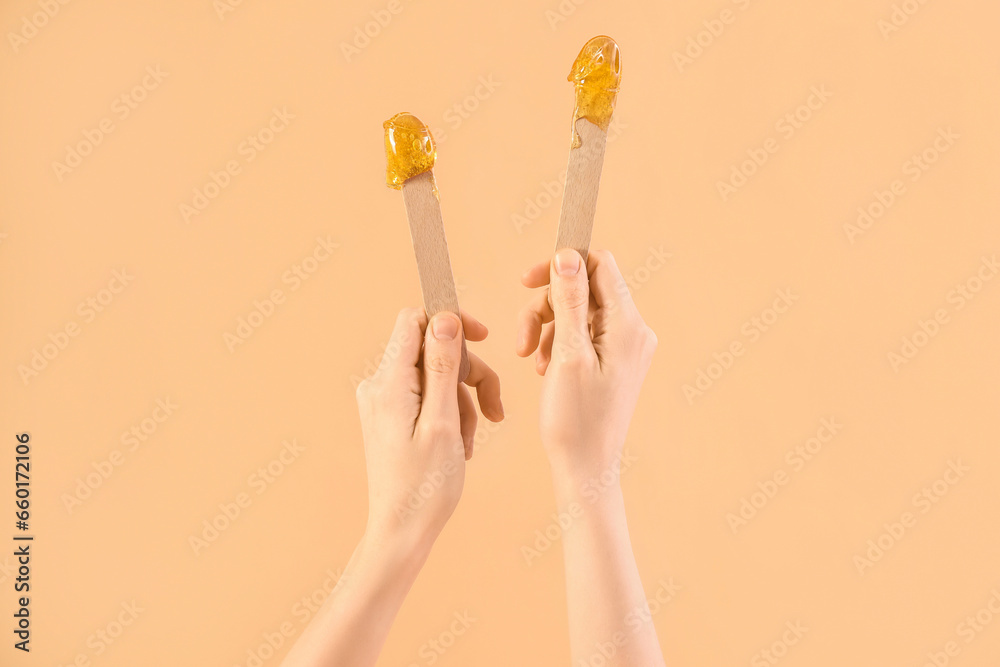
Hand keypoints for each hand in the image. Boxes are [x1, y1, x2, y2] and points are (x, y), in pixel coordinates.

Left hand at [356, 308, 501, 553]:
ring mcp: (384, 401)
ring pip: (436, 374)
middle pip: (433, 349)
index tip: (483, 338)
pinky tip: (460, 442)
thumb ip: (443, 367)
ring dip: (463, 398)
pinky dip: (451, 412)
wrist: (401, 532)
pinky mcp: (391, 416)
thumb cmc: (424, 486)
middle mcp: (379, 385)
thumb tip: (444, 318)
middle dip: (468, 372)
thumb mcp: (443, 422)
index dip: (451, 322)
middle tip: (493, 407)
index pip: (415, 320)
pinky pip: (428, 396)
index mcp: (389, 383)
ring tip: (472, 437)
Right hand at [516, 249, 655, 483]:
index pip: (600, 266)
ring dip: (547, 326)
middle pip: (584, 289)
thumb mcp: (567, 354)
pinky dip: (557, 342)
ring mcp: (625, 347)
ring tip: (530, 357)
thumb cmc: (576, 420)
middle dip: (547, 306)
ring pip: (578, 311)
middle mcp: (634, 331)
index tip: (527, 281)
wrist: (586, 468)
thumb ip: (568, 301)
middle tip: (521, 338)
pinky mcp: (613, 361)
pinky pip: (582, 333)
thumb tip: (568, 255)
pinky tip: (543, 367)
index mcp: (629, 326)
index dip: (561, 265)